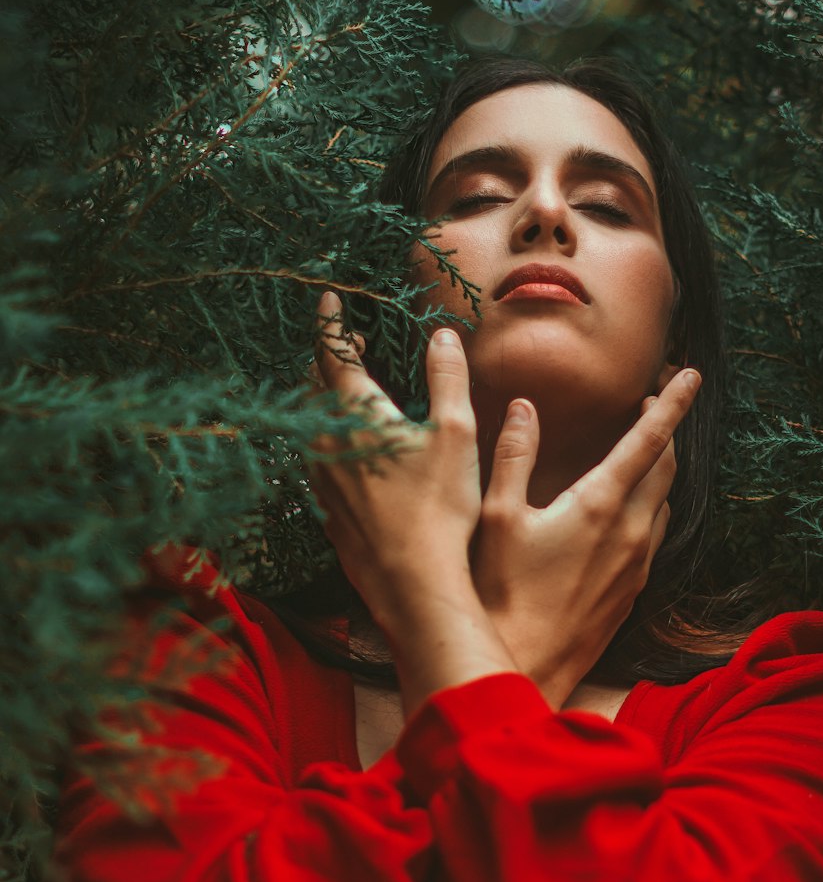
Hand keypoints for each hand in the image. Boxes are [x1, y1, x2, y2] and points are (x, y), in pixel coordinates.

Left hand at [308, 291, 481, 631]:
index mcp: (355, 412)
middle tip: (353, 345)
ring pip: (308, 423)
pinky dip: (326, 440)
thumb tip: (442, 335)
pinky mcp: (323, 509)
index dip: (330, 322)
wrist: (411, 582)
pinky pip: (315, 460)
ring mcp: (319, 477)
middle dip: (329, 358)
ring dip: (325, 400)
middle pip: (313, 385)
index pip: (332, 351)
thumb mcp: (456, 433)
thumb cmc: (439, 507)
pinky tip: (348, 451)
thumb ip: (446, 378)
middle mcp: (324, 439)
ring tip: (350, 394)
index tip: (327, 299)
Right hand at [471, 370, 702, 708]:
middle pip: (666, 468)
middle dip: (665, 431)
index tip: (691, 374)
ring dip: (658, 471)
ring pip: (663, 503)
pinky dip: (649, 508)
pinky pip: (654, 536)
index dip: (673, 402)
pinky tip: (626, 511)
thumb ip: (514, 456)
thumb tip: (526, 408)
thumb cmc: (500, 594)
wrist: (523, 668)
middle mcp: (631, 532)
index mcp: (600, 504)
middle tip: (651, 403)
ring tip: (638, 452)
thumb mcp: (495, 517)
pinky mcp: (632, 593)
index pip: (649, 440)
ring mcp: (637, 565)